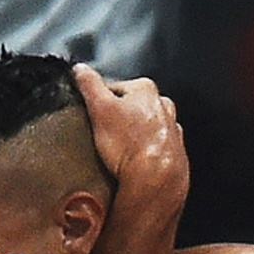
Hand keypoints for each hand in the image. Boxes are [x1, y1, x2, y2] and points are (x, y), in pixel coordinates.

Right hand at [72, 65, 187, 213]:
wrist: (155, 183)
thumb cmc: (131, 146)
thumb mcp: (100, 108)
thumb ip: (89, 85)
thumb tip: (80, 70)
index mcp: (146, 89)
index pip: (115, 88)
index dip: (98, 101)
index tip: (90, 115)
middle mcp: (163, 106)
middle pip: (131, 108)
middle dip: (116, 120)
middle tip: (100, 136)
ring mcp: (171, 130)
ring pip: (143, 129)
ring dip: (130, 138)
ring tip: (115, 153)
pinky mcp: (173, 154)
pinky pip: (151, 150)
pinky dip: (142, 155)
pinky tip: (130, 164)